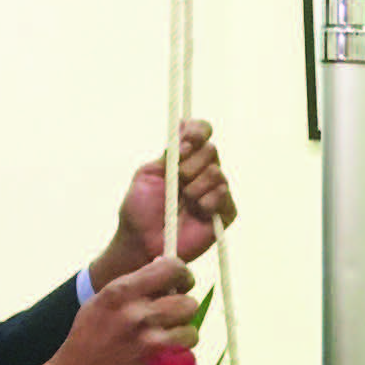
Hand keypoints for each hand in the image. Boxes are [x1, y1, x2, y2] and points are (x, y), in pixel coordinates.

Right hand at [0, 257, 198, 364]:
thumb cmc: (86, 344)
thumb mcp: (100, 304)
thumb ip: (133, 287)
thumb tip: (166, 268)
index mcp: (121, 293)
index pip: (173, 268)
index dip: (181, 275)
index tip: (179, 283)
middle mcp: (140, 316)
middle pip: (189, 303)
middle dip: (180, 311)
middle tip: (167, 319)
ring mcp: (154, 345)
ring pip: (191, 332)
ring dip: (179, 338)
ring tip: (157, 345)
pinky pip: (187, 358)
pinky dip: (175, 362)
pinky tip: (154, 364)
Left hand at [92, 120, 236, 283]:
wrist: (141, 242)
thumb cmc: (140, 210)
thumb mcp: (149, 174)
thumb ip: (169, 152)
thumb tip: (182, 123)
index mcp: (185, 158)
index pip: (202, 132)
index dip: (198, 132)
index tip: (185, 142)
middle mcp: (203, 172)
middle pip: (212, 150)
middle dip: (191, 164)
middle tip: (178, 180)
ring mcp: (216, 192)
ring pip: (217, 173)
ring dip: (196, 186)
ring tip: (184, 201)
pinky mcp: (225, 213)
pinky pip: (224, 196)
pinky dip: (208, 201)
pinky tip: (197, 211)